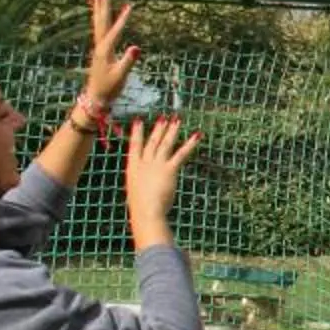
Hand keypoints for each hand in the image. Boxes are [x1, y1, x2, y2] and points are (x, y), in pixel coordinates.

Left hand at [81, 0, 137, 112]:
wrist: (96, 98)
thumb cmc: (109, 88)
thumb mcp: (121, 75)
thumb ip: (128, 61)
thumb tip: (136, 46)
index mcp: (105, 51)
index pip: (115, 31)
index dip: (123, 19)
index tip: (129, 7)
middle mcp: (100, 47)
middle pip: (101, 22)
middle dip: (103, 7)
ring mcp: (99, 49)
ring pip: (99, 25)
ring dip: (99, 11)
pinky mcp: (100, 52)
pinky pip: (99, 32)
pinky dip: (100, 22)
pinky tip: (102, 19)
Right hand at [121, 117, 200, 244]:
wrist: (146, 211)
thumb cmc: (140, 209)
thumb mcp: (137, 195)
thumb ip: (142, 188)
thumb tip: (147, 191)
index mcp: (132, 169)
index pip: (134, 146)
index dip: (137, 133)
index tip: (138, 121)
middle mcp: (144, 163)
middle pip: (152, 142)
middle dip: (158, 129)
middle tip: (163, 118)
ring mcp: (156, 165)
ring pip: (166, 144)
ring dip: (172, 131)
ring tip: (177, 119)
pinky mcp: (169, 169)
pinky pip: (181, 153)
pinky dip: (190, 144)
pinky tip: (197, 135)